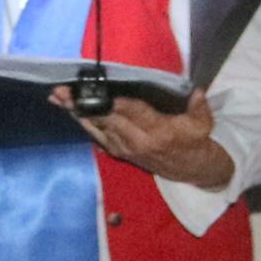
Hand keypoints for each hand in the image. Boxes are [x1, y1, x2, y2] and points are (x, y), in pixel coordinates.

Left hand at [78, 88, 235, 190]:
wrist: (191, 170)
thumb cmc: (196, 142)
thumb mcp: (203, 124)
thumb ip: (199, 107)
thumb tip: (197, 92)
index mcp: (159, 132)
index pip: (132, 112)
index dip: (112, 101)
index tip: (94, 90)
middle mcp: (138, 141)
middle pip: (107, 119)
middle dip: (84, 105)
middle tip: (63, 91)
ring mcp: (126, 148)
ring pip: (98, 128)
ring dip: (76, 113)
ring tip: (57, 98)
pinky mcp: (120, 152)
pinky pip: (97, 136)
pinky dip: (83, 123)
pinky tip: (69, 112)